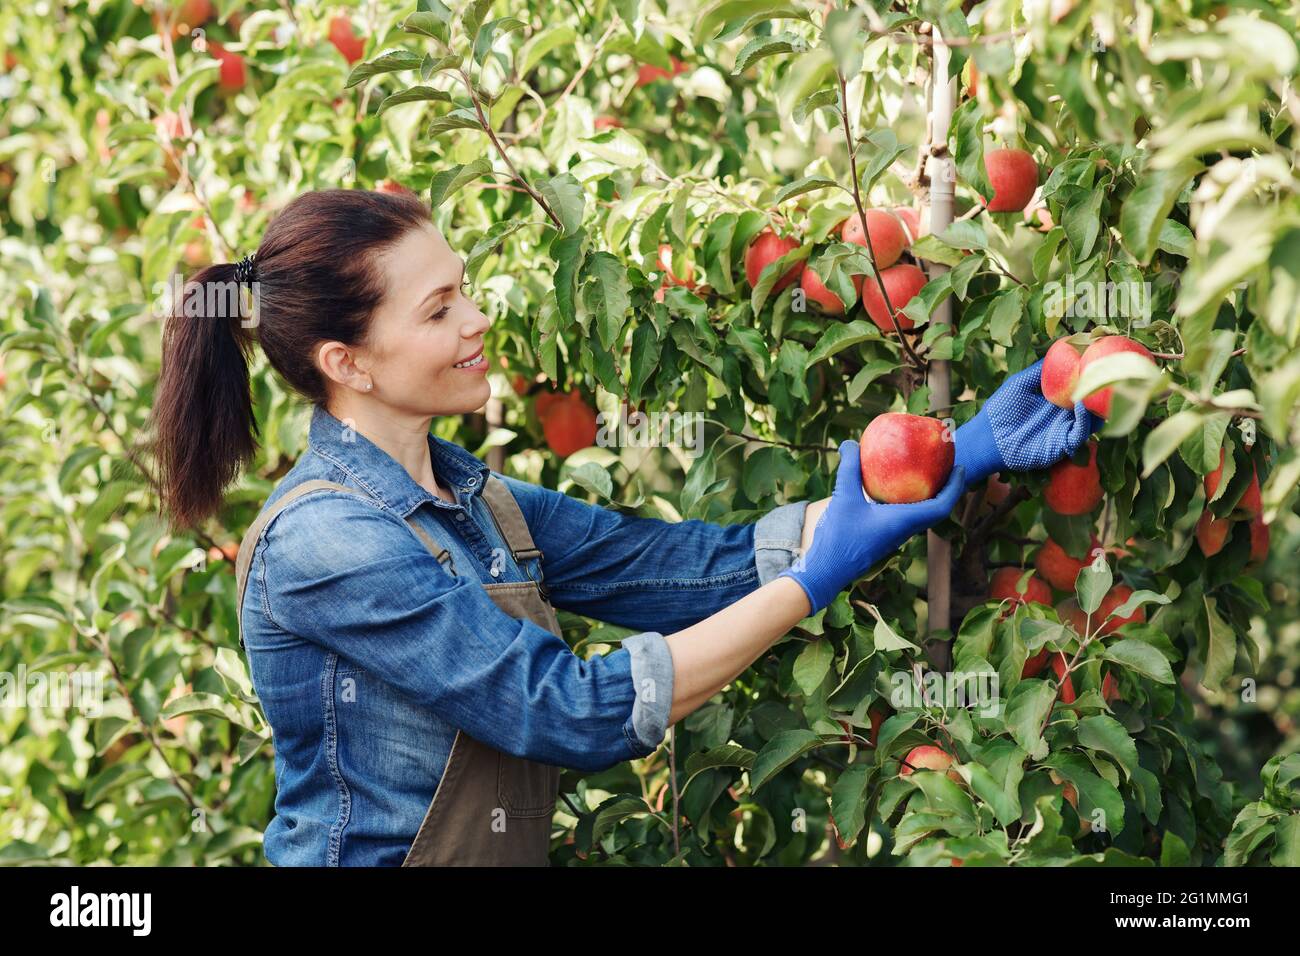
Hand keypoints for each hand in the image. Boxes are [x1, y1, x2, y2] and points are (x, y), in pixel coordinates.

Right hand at [778, 439, 965, 614]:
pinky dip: (909, 499)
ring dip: (929, 494)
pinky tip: (894, 486)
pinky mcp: (885, 535)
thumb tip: (850, 442)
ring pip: (921, 512)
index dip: (955, 487)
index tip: (961, 468)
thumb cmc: (840, 537)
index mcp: (904, 521)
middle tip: (946, 464)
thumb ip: (849, 468)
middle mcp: (905, 528)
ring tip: (927, 471)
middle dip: (946, 487)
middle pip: (936, 508)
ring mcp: (895, 533)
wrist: (829, 569)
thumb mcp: (843, 497)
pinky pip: (906, 514)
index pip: (941, 506)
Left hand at [953, 358, 1100, 488]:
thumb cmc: (1000, 410)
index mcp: (1057, 397)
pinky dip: (1086, 419)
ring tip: (1105, 387)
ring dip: (1100, 404)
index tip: (1103, 357)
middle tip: (1115, 372)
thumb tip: (1061, 348)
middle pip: (1093, 400)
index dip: (1092, 373)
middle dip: (1105, 388)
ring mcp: (1067, 427)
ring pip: (1094, 416)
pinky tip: (1084, 406)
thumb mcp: (1020, 384)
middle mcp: (1066, 412)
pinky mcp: (1064, 444)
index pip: (1081, 384)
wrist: (988, 439)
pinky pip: (1081, 431)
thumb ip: (1040, 370)